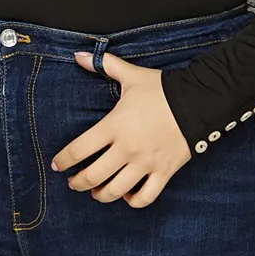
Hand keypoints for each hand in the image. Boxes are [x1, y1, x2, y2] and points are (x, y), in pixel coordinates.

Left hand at [50, 50, 192, 207]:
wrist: (197, 101)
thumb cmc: (160, 89)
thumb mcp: (130, 75)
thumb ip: (103, 65)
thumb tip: (78, 54)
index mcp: (114, 125)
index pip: (79, 149)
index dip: (63, 160)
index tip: (57, 165)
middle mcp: (127, 148)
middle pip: (93, 176)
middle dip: (78, 182)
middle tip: (73, 183)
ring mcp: (146, 163)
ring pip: (116, 191)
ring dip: (101, 195)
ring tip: (96, 193)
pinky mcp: (164, 172)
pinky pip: (145, 198)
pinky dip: (133, 201)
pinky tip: (127, 195)